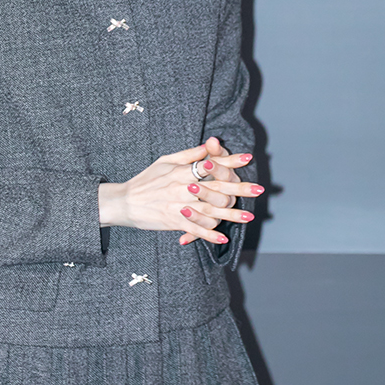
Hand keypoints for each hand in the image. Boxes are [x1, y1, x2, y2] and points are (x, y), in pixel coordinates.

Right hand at [98, 139, 260, 248]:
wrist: (124, 202)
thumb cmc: (145, 180)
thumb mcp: (164, 161)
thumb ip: (188, 155)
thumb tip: (208, 147)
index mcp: (182, 171)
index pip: (211, 165)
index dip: (230, 161)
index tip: (248, 158)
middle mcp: (183, 187)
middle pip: (216, 188)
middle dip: (240, 189)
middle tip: (259, 189)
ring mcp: (179, 205)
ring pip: (210, 211)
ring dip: (231, 215)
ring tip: (248, 217)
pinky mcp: (174, 221)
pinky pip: (195, 229)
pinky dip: (209, 234)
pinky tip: (224, 237)